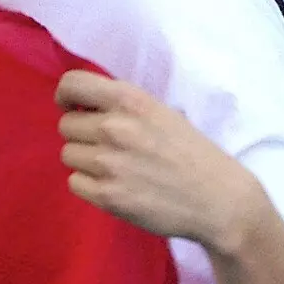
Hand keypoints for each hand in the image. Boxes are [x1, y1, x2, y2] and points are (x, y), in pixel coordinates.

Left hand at [55, 71, 265, 251]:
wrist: (218, 200)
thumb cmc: (190, 152)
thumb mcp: (158, 111)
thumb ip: (121, 104)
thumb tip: (81, 103)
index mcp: (129, 100)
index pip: (71, 84)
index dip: (66, 96)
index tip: (72, 106)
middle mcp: (114, 127)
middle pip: (65, 125)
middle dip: (81, 134)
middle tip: (106, 146)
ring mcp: (108, 163)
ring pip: (67, 154)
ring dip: (85, 160)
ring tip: (114, 167)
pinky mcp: (107, 195)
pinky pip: (74, 182)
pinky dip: (88, 185)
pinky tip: (113, 185)